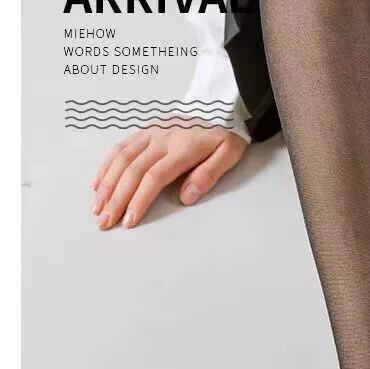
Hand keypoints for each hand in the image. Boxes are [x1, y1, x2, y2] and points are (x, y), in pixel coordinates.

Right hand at [91, 126, 247, 229]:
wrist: (220, 102)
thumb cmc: (226, 132)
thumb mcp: (229, 154)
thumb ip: (208, 175)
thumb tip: (186, 197)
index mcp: (182, 148)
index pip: (154, 178)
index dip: (139, 200)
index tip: (128, 220)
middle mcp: (161, 139)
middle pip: (132, 171)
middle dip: (115, 199)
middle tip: (105, 222)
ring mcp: (151, 133)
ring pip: (121, 159)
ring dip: (106, 184)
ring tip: (96, 207)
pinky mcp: (146, 129)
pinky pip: (121, 147)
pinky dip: (107, 165)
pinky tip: (97, 183)